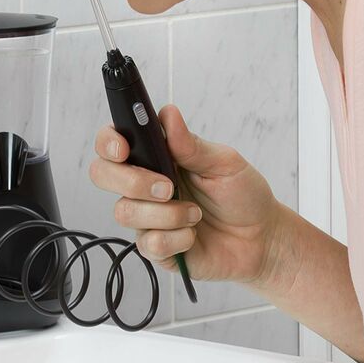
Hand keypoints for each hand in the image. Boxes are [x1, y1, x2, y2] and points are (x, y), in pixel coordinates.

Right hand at [88, 104, 283, 286]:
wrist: (262, 239)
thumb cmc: (242, 195)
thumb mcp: (224, 163)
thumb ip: (191, 144)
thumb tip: (168, 114)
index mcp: (154, 157)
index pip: (112, 142)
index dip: (108, 143)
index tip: (123, 149)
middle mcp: (142, 185)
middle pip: (102, 175)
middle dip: (132, 181)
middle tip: (168, 187)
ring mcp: (146, 216)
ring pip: (125, 212)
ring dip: (166, 213)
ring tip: (194, 214)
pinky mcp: (155, 247)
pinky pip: (149, 243)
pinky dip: (177, 238)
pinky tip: (193, 235)